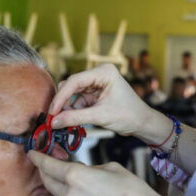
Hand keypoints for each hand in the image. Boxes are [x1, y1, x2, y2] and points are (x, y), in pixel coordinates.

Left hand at [29, 151, 195, 195]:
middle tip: (48, 161)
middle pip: (46, 180)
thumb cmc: (132, 191)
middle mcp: (69, 195)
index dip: (38, 157)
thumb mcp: (109, 168)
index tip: (33, 152)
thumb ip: (88, 168)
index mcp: (76, 176)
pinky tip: (79, 192)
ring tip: (67, 176)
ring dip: (57, 184)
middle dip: (45, 170)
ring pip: (56, 194)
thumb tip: (81, 171)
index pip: (47, 165)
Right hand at [49, 64, 167, 142]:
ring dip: (66, 108)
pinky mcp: (94, 95)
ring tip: (60, 122)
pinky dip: (72, 111)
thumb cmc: (130, 115)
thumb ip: (76, 118)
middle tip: (53, 117)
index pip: (75, 81)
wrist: (142, 123)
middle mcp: (98, 75)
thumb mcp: (101, 116)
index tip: (52, 110)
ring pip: (72, 94)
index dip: (61, 96)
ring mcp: (96, 85)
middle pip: (72, 86)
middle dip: (62, 102)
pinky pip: (77, 102)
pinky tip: (68, 121)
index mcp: (104, 72)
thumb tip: (54, 121)